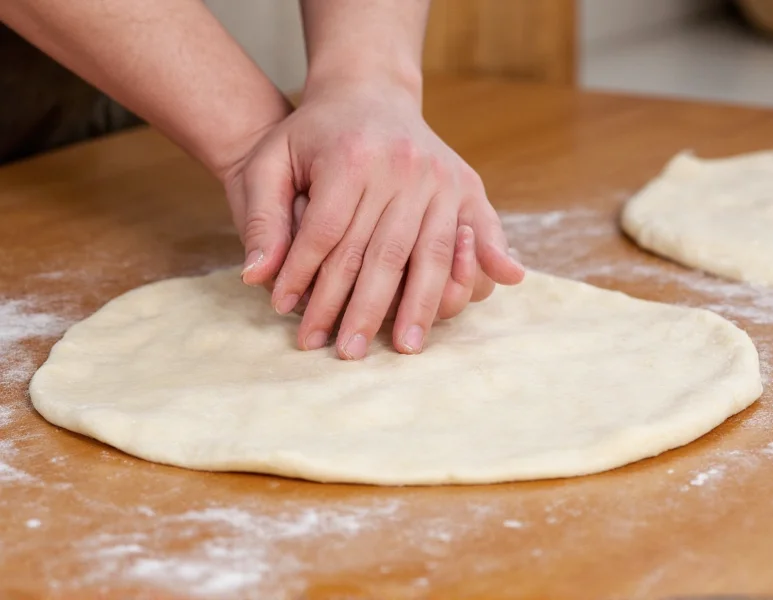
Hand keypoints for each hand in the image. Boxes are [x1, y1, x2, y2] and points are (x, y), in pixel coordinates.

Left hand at [225, 81, 523, 358]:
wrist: (367, 89)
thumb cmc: (313, 131)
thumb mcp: (271, 158)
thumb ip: (260, 215)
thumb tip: (255, 277)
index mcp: (351, 158)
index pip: (327, 235)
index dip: (306, 279)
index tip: (288, 313)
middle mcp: (402, 168)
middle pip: (380, 254)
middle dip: (360, 309)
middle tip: (345, 352)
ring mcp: (439, 177)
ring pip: (429, 254)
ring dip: (418, 306)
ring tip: (404, 347)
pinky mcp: (464, 183)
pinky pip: (474, 233)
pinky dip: (475, 267)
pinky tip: (478, 295)